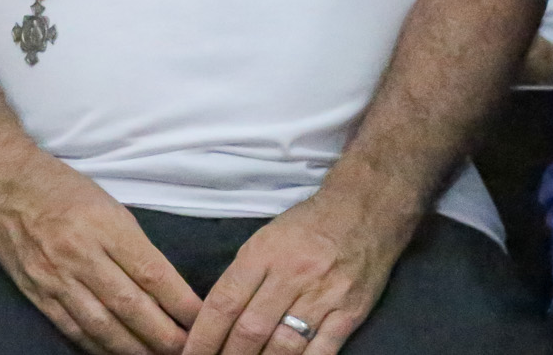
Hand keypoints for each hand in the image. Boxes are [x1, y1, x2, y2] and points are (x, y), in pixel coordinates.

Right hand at [0, 156, 199, 354]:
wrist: (1, 183)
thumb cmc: (61, 188)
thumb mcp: (107, 203)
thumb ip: (133, 245)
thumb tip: (166, 289)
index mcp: (103, 224)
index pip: (152, 273)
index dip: (182, 304)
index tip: (204, 320)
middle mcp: (80, 252)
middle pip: (132, 306)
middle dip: (166, 336)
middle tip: (191, 350)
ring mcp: (55, 276)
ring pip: (104, 326)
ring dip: (136, 349)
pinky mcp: (37, 292)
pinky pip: (73, 328)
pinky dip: (99, 347)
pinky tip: (118, 354)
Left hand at [179, 193, 404, 354]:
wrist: (363, 211)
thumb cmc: (306, 227)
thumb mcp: (264, 239)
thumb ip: (242, 276)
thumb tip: (216, 317)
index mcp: (262, 254)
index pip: (224, 302)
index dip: (204, 335)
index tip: (189, 354)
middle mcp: (290, 275)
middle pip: (250, 328)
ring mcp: (322, 296)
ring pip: (284, 344)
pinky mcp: (349, 312)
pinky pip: (322, 350)